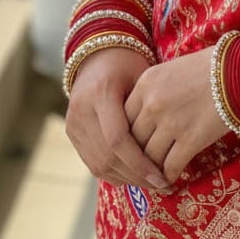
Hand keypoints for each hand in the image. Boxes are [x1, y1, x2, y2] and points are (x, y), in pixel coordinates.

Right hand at [65, 47, 168, 190]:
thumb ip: (149, 109)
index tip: (162, 177)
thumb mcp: (143, 77)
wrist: (98, 53)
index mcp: (101, 91)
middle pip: (107, 156)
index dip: (140, 163)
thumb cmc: (129, 63)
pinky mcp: (71, 131)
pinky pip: (91, 161)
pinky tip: (133, 175)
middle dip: (135, 175)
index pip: (118, 139)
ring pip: (98, 163)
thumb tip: (168, 148)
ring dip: (125, 178)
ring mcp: (73, 121)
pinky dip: (113, 172)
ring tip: (150, 183)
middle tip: (160, 184)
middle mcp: (82, 108)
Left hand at [125, 47, 228, 184]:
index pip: (124, 118)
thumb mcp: (171, 70)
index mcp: (146, 82)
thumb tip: (142, 118)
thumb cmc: (209, 67)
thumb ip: (152, 91)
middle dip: (138, 154)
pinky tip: (172, 177)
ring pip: (149, 157)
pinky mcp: (190, 139)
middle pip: (134, 140)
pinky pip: (170, 166)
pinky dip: (169, 175)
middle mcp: (153, 103)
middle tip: (143, 163)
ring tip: (156, 174)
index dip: (129, 135)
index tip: (135, 143)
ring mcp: (170, 122)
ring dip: (152, 168)